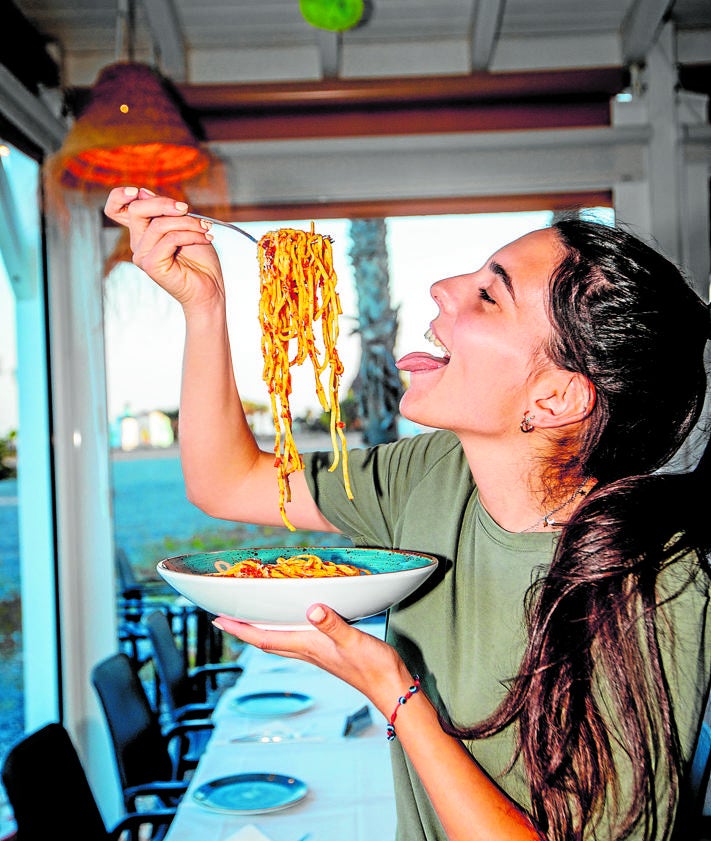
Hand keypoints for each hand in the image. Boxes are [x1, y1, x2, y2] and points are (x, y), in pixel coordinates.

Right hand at [104, 186, 224, 308]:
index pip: (116, 209)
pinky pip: (169, 239)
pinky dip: (191, 236)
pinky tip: (205, 239)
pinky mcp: (151, 265)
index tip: (137, 190)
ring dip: (187, 222)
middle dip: (164, 203)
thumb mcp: (184, 225)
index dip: (119, 195)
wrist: (210, 287)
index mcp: (142, 231)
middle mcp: (138, 242)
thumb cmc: (200, 259)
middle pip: (136, 210)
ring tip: (205, 228)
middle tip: (187, 209)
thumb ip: (165, 211)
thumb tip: (142, 192)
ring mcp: (142, 255)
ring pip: (159, 225)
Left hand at [214, 604, 412, 716]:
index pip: (265, 639)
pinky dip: (283, 630)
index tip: (218, 620)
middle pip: (266, 641)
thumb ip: (333, 624)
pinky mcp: (327, 652)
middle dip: (243, 630)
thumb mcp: (353, 640)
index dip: (240, 630)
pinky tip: (289, 623)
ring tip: (249, 618)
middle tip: (224, 617)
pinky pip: (295, 640)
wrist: (390, 687)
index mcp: (307, 647)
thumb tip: (312, 609)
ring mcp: (316, 653)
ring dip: (260, 631)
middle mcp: (307, 651)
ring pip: (279, 641)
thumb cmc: (373, 666)